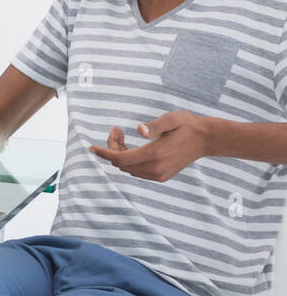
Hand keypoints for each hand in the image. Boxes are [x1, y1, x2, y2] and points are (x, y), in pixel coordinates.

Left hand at [89, 111, 209, 181]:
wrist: (205, 139)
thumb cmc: (187, 125)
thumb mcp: (172, 119)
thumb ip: (155, 125)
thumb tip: (139, 130)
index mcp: (156, 154)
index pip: (120, 159)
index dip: (104, 153)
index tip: (91, 147)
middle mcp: (156, 168)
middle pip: (121, 163)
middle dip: (113, 147)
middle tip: (117, 128)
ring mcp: (159, 175)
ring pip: (128, 168)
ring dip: (120, 153)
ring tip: (122, 134)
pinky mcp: (161, 176)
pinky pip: (136, 171)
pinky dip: (129, 160)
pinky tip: (131, 146)